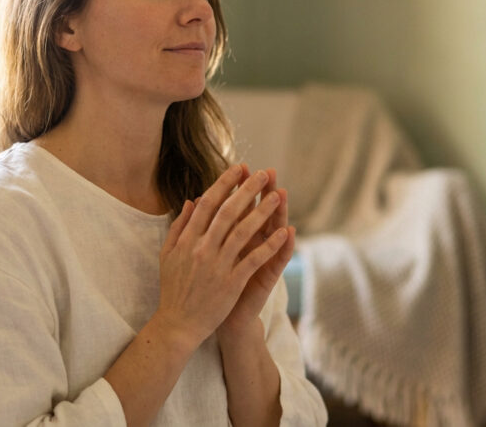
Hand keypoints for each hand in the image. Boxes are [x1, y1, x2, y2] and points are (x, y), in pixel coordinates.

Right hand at [155, 165, 289, 348]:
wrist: (178, 324)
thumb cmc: (173, 288)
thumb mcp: (168, 254)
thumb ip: (180, 226)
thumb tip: (192, 201)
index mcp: (187, 239)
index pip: (208, 204)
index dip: (224, 184)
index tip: (239, 168)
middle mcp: (201, 248)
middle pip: (228, 212)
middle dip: (248, 190)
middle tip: (265, 173)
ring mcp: (217, 265)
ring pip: (243, 232)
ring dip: (263, 212)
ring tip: (279, 195)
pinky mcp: (231, 283)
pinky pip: (254, 259)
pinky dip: (270, 245)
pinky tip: (286, 232)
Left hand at [220, 167, 295, 336]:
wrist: (213, 318)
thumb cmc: (209, 284)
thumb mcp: (205, 251)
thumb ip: (204, 227)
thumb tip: (195, 200)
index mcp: (233, 236)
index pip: (240, 206)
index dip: (240, 188)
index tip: (240, 167)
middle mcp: (251, 244)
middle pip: (260, 212)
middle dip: (263, 192)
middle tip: (269, 171)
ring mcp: (261, 259)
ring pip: (273, 231)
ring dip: (279, 213)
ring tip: (282, 193)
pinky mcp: (266, 277)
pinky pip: (278, 260)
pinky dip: (284, 246)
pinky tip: (290, 232)